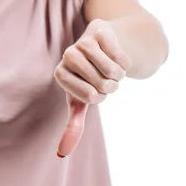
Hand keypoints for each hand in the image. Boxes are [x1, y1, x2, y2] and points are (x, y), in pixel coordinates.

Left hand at [53, 19, 131, 157]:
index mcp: (60, 74)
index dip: (100, 96)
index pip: (90, 97)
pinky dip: (125, 61)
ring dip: (119, 75)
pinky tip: (116, 55)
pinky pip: (122, 57)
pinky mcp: (100, 31)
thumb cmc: (88, 77)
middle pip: (103, 85)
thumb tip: (61, 154)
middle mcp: (68, 55)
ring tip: (111, 68)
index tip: (94, 88)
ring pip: (113, 71)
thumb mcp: (80, 100)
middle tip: (105, 78)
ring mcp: (83, 41)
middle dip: (111, 86)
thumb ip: (73, 125)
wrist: (103, 45)